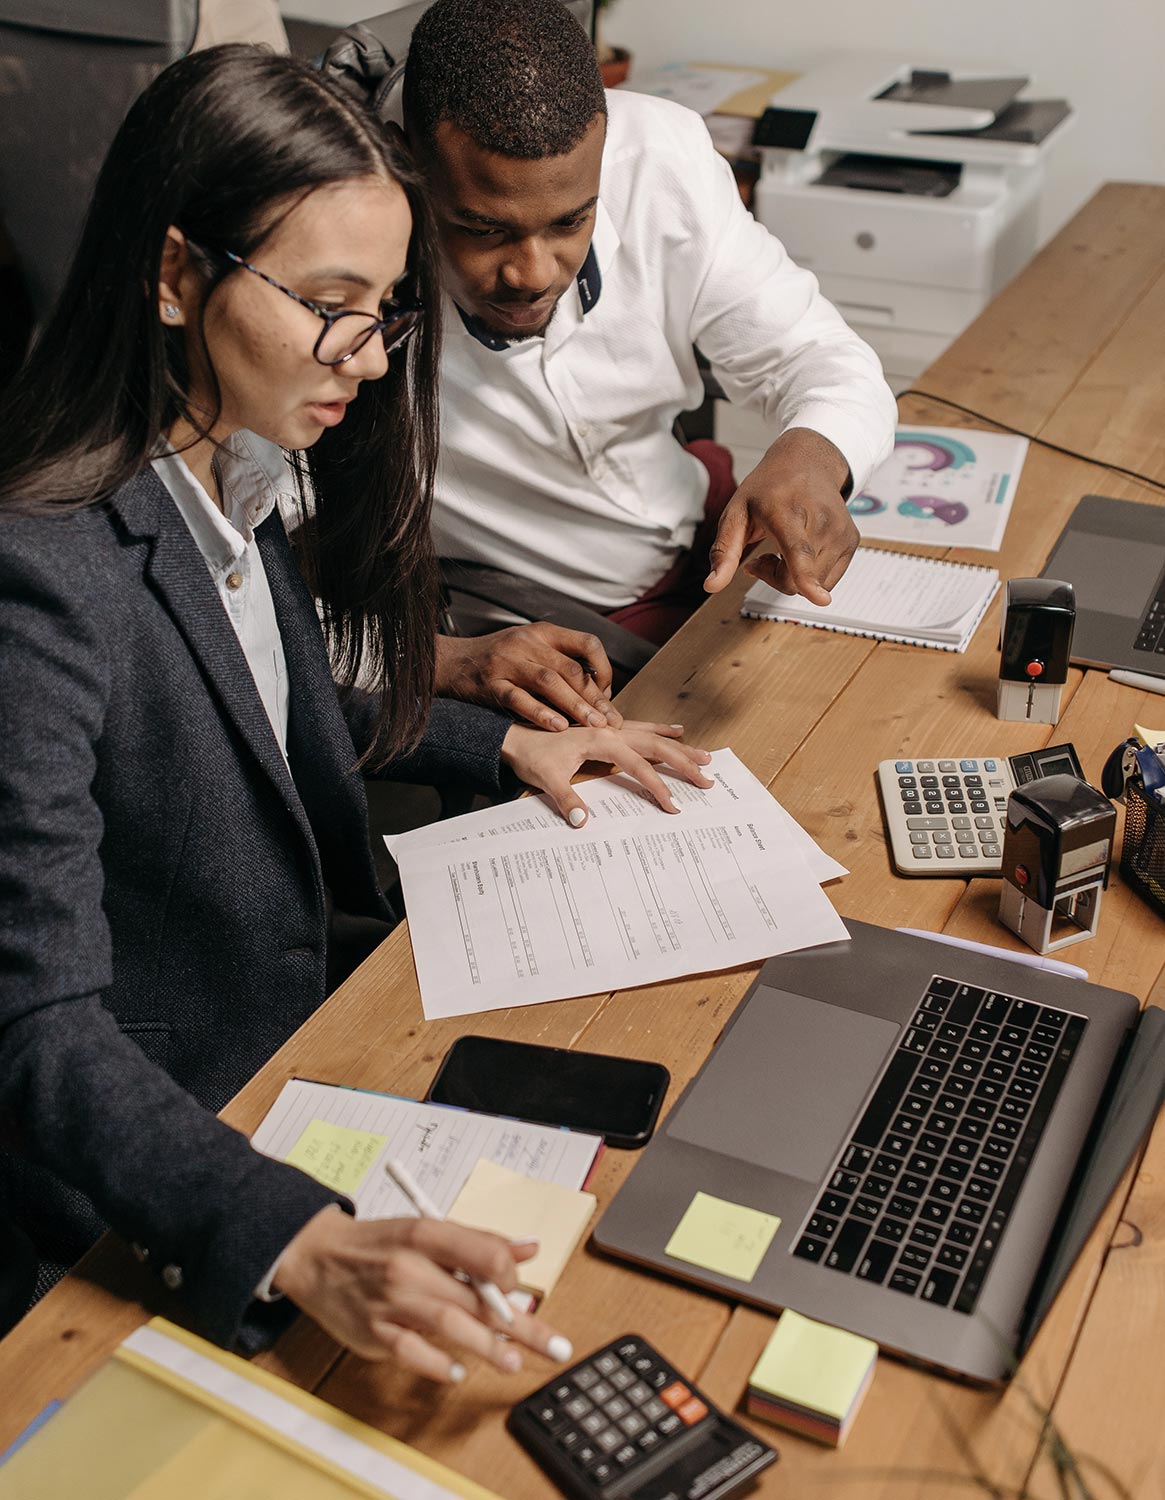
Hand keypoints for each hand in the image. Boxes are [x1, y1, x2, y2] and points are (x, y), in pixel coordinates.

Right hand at [273, 1208, 570, 1378]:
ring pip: (448, 1325)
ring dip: (486, 1346)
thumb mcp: (427, 1230)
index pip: (482, 1253)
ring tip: (512, 1361)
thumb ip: (479, 1242)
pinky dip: (437, 1364)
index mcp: (426, 1234)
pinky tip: (457, 1370)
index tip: (522, 1289)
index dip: (510, 1274)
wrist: (317, 1256)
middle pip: (474, 1298)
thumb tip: (530, 1248)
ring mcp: (390, 1302)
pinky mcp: (373, 1332)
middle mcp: (409, 1266)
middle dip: (518, 1324)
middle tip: (551, 1345)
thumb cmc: (379, 1244)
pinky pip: (412, 1353)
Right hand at [435, 626, 621, 731]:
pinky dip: (540, 713)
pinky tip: (558, 727)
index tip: (607, 695)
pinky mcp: (490, 685)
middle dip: (595, 697)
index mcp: (543, 632)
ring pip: (549, 682)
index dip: (604, 669)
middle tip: (611, 721)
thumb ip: (560, 662)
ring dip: (575, 706)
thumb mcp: (530, 647)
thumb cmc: (498, 659)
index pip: (587, 643)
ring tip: (593, 726)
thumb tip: (598, 692)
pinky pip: (518, 699)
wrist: (451, 662)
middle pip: (571, 669)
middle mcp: (527, 643)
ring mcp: (507, 663)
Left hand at [501, 721, 713, 823]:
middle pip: (656, 745)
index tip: (673, 806)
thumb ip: (566, 800)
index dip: (658, 786)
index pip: (639, 765)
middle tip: (707, 778)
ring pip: (652, 735)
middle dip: (683, 762)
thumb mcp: (546, 780)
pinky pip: (641, 729)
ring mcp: (609, 727)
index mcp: (601, 739)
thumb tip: (583, 822)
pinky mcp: (605, 729)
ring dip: (679, 745)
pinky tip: (674, 731)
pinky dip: (661, 731)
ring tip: (704, 753)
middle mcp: (610, 729)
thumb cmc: (531, 756)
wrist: (514, 737)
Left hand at [704, 427, 857, 604]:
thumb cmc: (769, 488)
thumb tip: (711, 585)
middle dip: (774, 578)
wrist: (808, 463)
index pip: (799, 551)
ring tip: (784, 549)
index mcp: (788, 511)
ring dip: (794, 578)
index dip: (806, 578)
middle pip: (797, 580)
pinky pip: (828, 581)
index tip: (820, 599)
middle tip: (763, 556)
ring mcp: (841, 532)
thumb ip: (724, 551)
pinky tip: (802, 553)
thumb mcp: (736, 513)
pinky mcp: (851, 541)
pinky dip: (811, 576)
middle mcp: (821, 521)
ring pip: (814, 585)